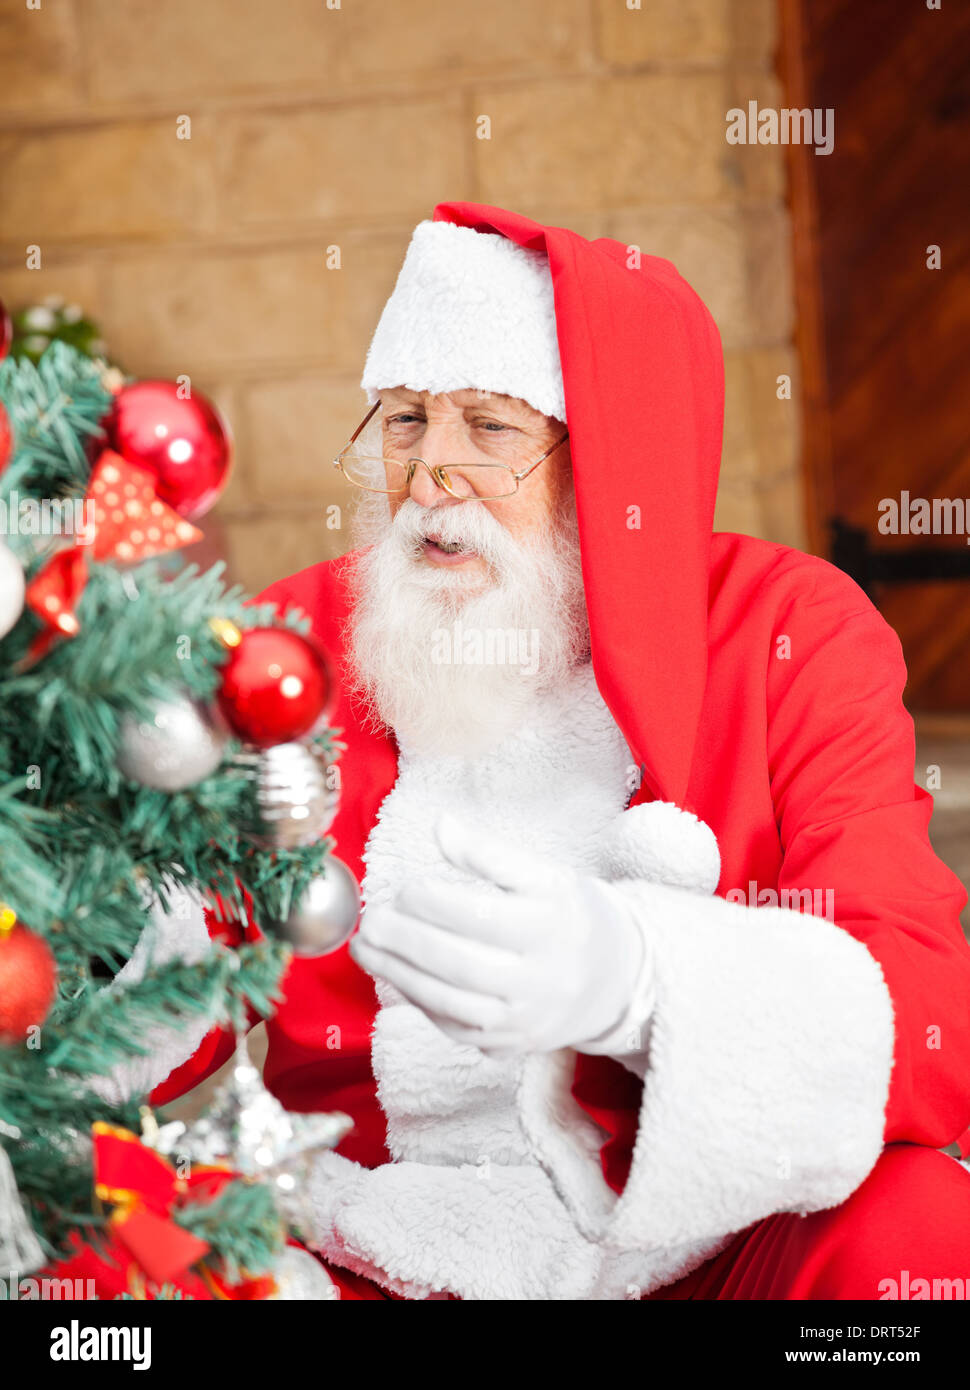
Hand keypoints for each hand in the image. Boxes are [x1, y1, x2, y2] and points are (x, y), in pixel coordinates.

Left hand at [349, 813, 648, 1054]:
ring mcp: (524, 1020)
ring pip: (450, 1002)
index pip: (482, 917)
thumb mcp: (546, 875)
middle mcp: (539, 980)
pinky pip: (454, 1028)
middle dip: (406, 942)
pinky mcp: (510, 1046)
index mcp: (551, 927)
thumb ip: (491, 853)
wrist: (616, 979)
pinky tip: (395, 975)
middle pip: (460, 964)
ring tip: (366, 949)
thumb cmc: (572, 915)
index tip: (405, 888)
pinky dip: (419, 1002)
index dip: (435, 903)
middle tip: (373, 920)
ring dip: (398, 975)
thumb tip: (442, 826)